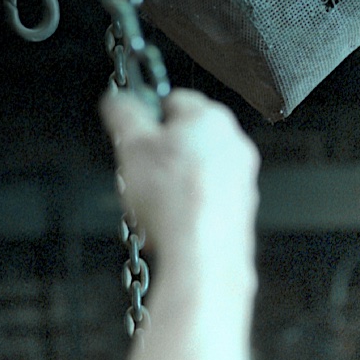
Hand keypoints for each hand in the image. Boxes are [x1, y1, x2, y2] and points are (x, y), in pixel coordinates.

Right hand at [102, 86, 258, 274]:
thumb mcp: (131, 144)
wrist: (203, 258)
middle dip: (157, 159)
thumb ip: (123, 112)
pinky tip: (170, 227)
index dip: (146, 121)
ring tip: (151, 209)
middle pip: (184, 143)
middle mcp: (236, 147)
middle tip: (138, 177)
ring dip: (168, 189)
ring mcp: (243, 183)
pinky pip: (206, 206)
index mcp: (213, 117)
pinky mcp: (241, 217)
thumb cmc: (173, 201)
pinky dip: (187, 213)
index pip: (172, 102)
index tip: (132, 138)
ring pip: (194, 176)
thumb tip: (117, 101)